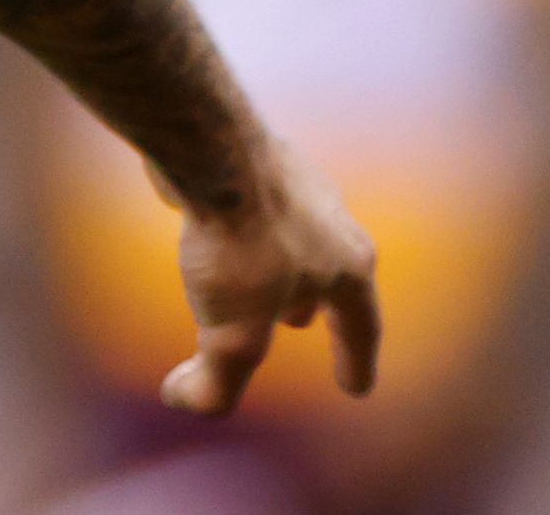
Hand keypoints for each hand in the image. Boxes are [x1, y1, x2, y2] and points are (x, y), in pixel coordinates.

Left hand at [158, 138, 379, 415]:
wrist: (210, 149)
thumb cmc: (238, 243)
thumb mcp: (235, 335)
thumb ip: (219, 383)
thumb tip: (187, 401)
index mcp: (347, 267)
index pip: (362, 328)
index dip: (356, 363)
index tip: (355, 389)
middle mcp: (332, 222)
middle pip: (331, 277)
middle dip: (316, 308)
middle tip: (297, 326)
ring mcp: (295, 186)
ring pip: (293, 238)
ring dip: (279, 267)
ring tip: (254, 281)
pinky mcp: (251, 161)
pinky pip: (249, 210)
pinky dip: (241, 233)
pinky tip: (214, 233)